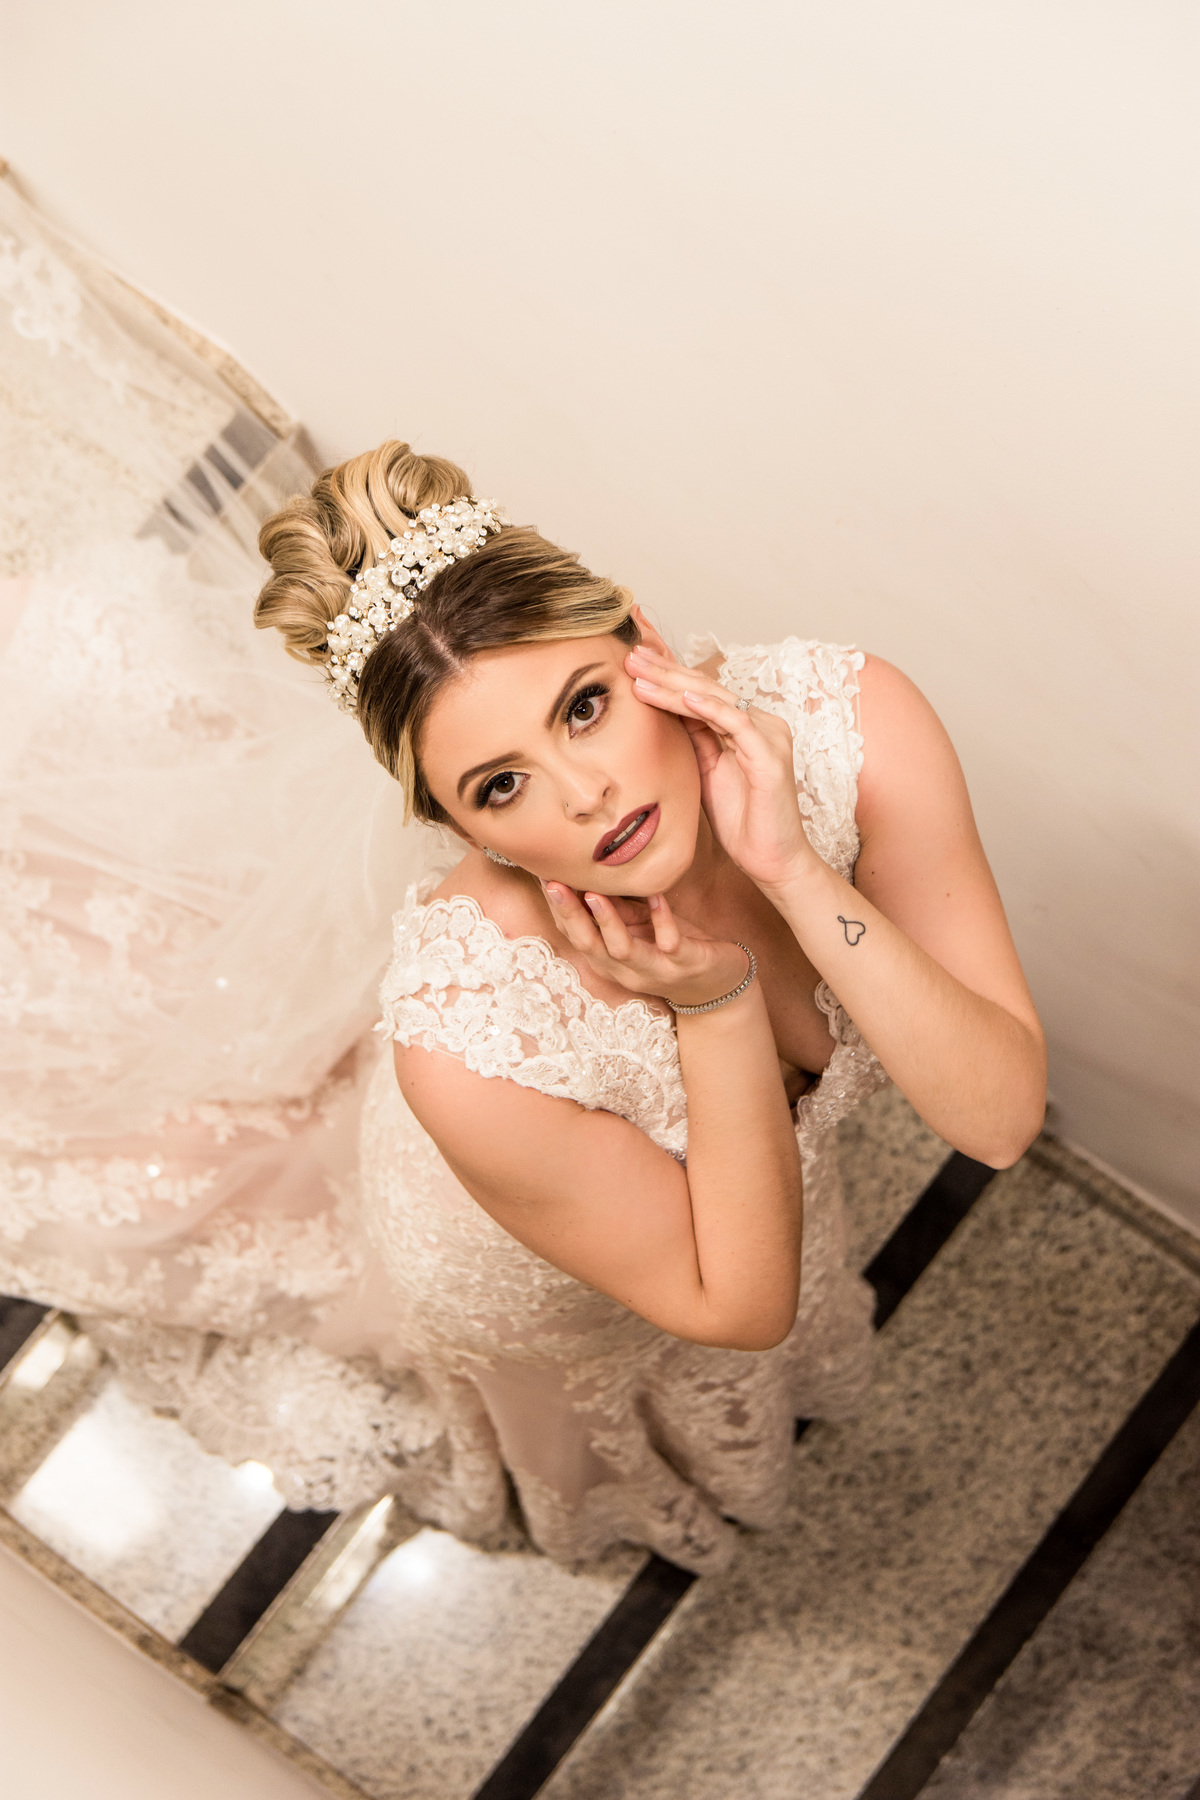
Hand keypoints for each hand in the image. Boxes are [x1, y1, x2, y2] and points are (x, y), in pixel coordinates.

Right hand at [541, 884, 751, 1011]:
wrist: (721, 984)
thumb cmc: (675, 949)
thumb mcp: (641, 927)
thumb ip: (618, 910)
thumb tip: (590, 878)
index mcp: (611, 960)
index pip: (576, 935)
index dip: (558, 910)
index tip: (543, 878)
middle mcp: (626, 970)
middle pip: (589, 945)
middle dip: (570, 916)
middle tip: (554, 885)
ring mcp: (655, 970)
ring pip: (622, 950)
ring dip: (607, 922)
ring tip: (594, 895)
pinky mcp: (685, 964)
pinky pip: (670, 943)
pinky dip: (662, 919)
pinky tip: (657, 897)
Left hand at [625, 646, 816, 891]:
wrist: (772, 860)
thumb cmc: (741, 821)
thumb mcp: (704, 773)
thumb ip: (692, 741)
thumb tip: (660, 714)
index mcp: (742, 726)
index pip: (700, 691)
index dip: (668, 672)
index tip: (634, 657)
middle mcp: (758, 723)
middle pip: (705, 688)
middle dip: (665, 669)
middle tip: (631, 653)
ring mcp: (767, 736)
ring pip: (715, 700)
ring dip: (675, 685)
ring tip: (642, 673)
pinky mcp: (770, 757)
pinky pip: (737, 724)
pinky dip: (710, 710)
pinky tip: (683, 699)